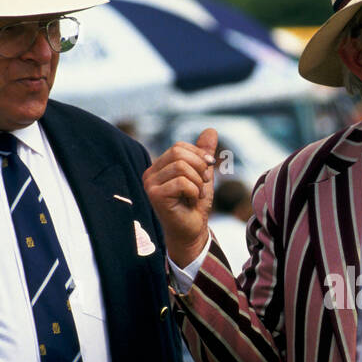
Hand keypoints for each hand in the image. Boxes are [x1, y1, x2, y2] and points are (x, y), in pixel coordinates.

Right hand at [143, 128, 217, 267]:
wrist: (193, 232)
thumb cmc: (195, 205)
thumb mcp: (203, 175)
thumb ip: (204, 154)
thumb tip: (211, 130)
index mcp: (159, 166)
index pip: (179, 146)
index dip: (199, 155)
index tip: (209, 169)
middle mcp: (150, 174)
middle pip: (178, 153)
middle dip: (199, 167)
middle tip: (203, 184)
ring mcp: (150, 185)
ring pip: (181, 167)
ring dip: (198, 182)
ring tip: (196, 194)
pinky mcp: (155, 196)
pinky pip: (182, 182)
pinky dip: (194, 192)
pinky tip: (190, 202)